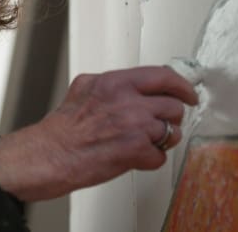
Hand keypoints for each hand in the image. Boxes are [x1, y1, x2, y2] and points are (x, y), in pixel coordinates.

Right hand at [0, 66, 197, 200]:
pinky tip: (132, 157)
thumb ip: (112, 84)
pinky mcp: (135, 150)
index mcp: (115, 82)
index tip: (188, 94)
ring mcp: (134, 125)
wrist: (49, 154)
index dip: (181, 86)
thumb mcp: (84, 88)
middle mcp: (127, 100)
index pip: (163, 76)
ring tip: (142, 144)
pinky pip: (159, 156)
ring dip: (162, 140)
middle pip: (173, 105)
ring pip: (171, 131)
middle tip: (161, 125)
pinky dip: (149, 160)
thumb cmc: (63, 128)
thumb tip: (133, 84)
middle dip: (170, 118)